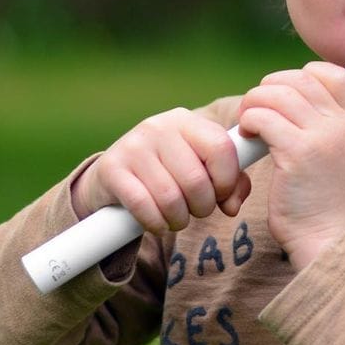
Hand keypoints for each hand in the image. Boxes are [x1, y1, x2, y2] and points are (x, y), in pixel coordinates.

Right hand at [71, 108, 251, 234]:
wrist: (116, 175)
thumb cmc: (170, 172)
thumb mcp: (202, 168)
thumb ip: (232, 183)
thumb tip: (233, 205)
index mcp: (186, 120)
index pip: (221, 147)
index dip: (227, 179)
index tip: (221, 194)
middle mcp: (159, 126)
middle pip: (196, 180)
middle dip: (202, 207)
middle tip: (196, 210)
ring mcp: (133, 146)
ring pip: (170, 198)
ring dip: (179, 219)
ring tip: (177, 218)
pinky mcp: (112, 168)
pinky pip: (143, 206)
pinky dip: (156, 223)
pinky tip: (158, 223)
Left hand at [238, 62, 344, 268]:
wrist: (323, 238)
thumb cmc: (318, 197)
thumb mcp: (334, 153)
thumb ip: (321, 123)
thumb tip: (287, 92)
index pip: (336, 74)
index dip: (306, 74)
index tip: (286, 93)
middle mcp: (341, 125)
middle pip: (301, 79)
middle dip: (270, 87)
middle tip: (256, 108)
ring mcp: (321, 138)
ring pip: (278, 94)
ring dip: (254, 102)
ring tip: (248, 123)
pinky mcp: (297, 153)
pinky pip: (263, 118)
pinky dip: (249, 121)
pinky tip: (247, 136)